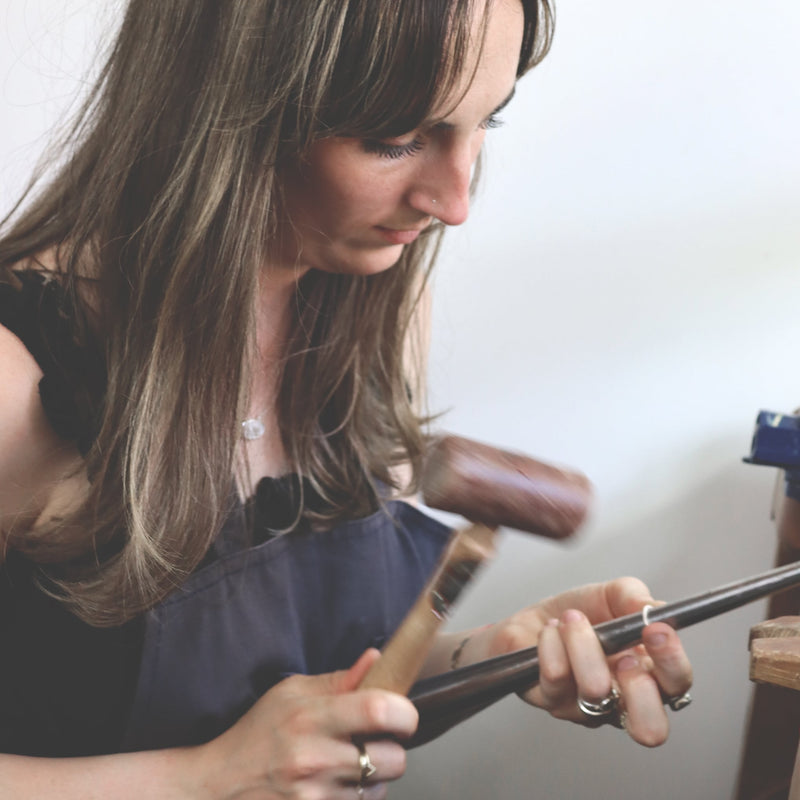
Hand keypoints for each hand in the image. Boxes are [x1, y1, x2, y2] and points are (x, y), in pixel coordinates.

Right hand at [194, 649, 416, 799]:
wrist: (219, 785)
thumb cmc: (258, 733)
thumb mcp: (291, 693)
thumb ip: (339, 680)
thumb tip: (377, 658)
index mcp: (311, 718)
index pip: (379, 710)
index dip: (404, 712)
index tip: (402, 712)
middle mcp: (315, 760)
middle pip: (393, 759)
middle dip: (393, 748)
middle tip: (374, 740)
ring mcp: (315, 798)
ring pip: (381, 789)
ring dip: (374, 776)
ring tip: (346, 764)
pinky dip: (358, 798)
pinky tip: (336, 785)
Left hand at [487, 578, 692, 746]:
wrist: (534, 619)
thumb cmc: (581, 613)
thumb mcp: (612, 595)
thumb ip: (635, 597)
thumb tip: (651, 609)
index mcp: (649, 675)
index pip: (677, 686)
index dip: (671, 662)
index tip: (655, 629)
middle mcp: (621, 701)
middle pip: (650, 727)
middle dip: (638, 686)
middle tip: (622, 653)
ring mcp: (586, 707)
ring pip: (595, 691)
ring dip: (582, 642)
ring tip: (572, 619)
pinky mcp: (551, 701)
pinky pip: (556, 675)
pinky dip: (552, 641)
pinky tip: (550, 630)